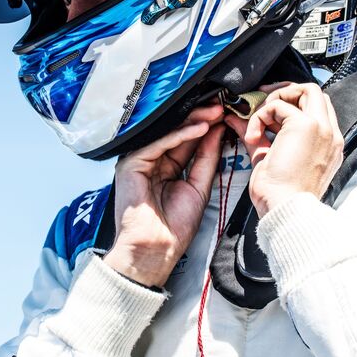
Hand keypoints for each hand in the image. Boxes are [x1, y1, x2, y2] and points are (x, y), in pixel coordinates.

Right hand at [103, 104, 225, 286]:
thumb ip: (206, 159)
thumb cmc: (173, 228)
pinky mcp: (130, 164)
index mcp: (165, 167)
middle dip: (200, 118)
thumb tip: (217, 132)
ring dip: (192, 121)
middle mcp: (151, 161)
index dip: (206, 127)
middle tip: (222, 106)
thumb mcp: (198, 186)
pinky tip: (199, 128)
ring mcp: (139, 161)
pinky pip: (158, 143)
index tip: (226, 115)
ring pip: (167, 133)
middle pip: (176, 133)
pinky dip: (180, 135)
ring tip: (215, 112)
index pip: (186, 140)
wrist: (155, 251)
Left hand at [225, 82, 342, 215]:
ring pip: (306, 89)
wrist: (285, 208)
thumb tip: (235, 118)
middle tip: (263, 104)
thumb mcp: (266, 157)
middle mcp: (330, 134)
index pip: (317, 110)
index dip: (292, 105)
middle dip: (287, 92)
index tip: (270, 112)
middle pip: (315, 93)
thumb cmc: (279, 194)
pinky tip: (253, 137)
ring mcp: (321, 128)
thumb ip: (256, 134)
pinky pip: (278, 105)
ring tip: (259, 121)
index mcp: (327, 145)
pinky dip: (260, 116)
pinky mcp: (306, 125)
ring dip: (277, 99)